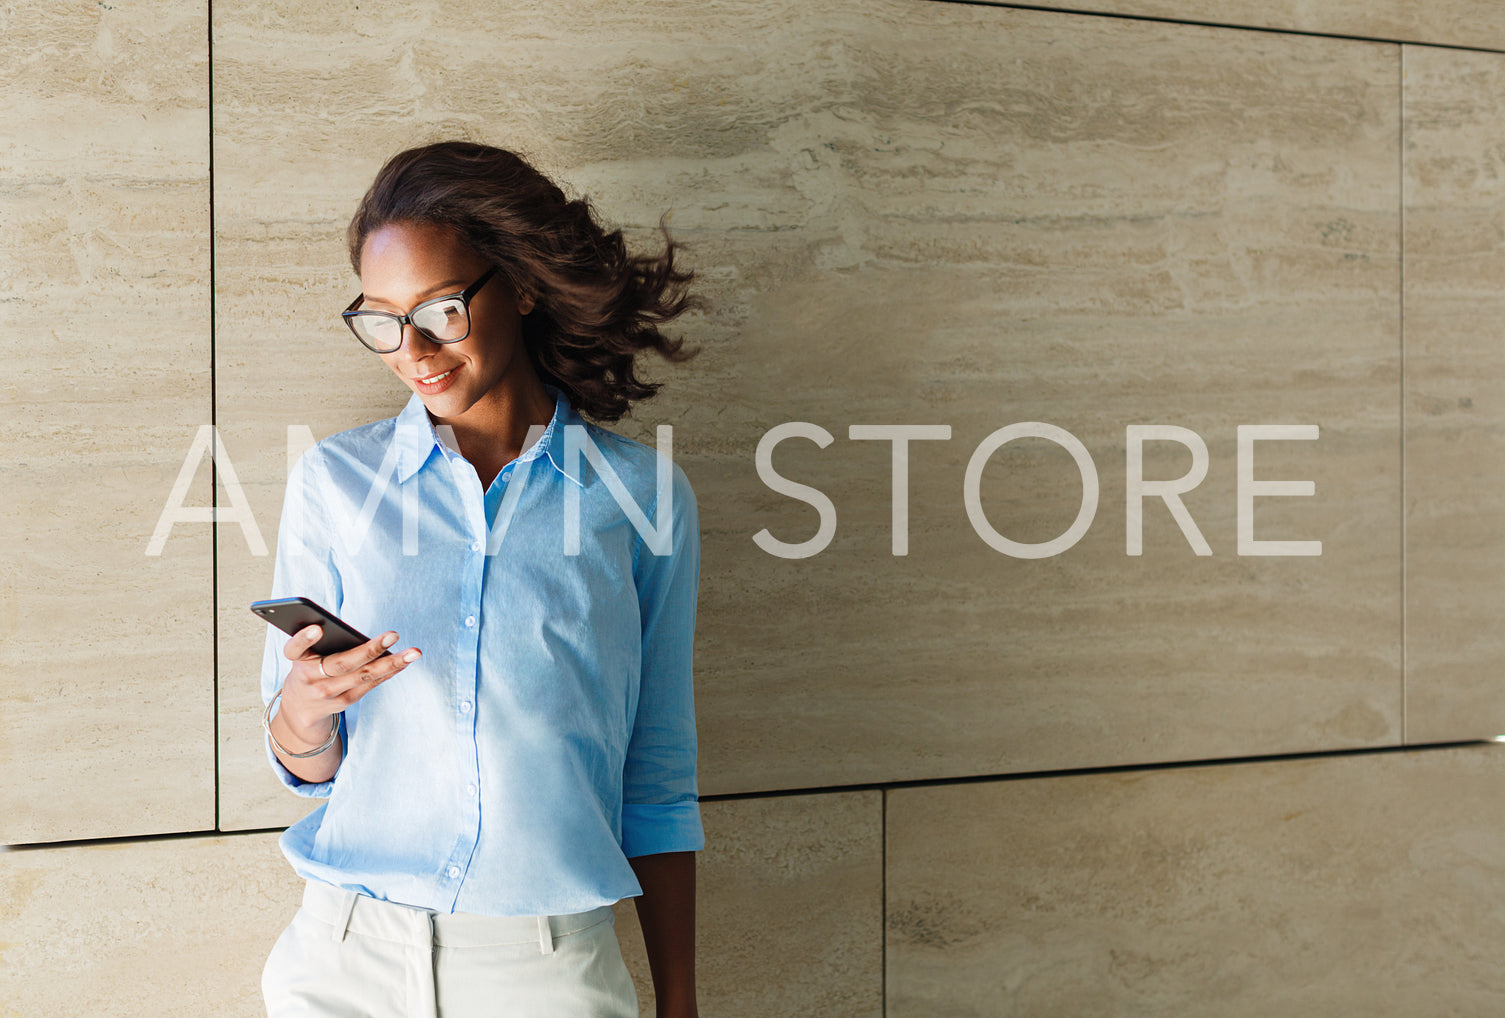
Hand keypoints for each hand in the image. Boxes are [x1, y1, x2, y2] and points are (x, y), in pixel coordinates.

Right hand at [275, 625, 420, 743]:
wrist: (300, 706)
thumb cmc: (309, 666)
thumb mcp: (305, 654)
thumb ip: (320, 641)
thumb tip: (355, 630)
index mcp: (297, 660)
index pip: (295, 649)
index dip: (304, 639)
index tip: (317, 628)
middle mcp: (310, 678)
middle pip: (342, 663)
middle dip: (370, 649)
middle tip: (394, 634)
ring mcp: (328, 693)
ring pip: (363, 676)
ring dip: (391, 663)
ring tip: (413, 653)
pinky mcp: (344, 701)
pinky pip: (370, 684)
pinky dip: (389, 671)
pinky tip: (404, 661)